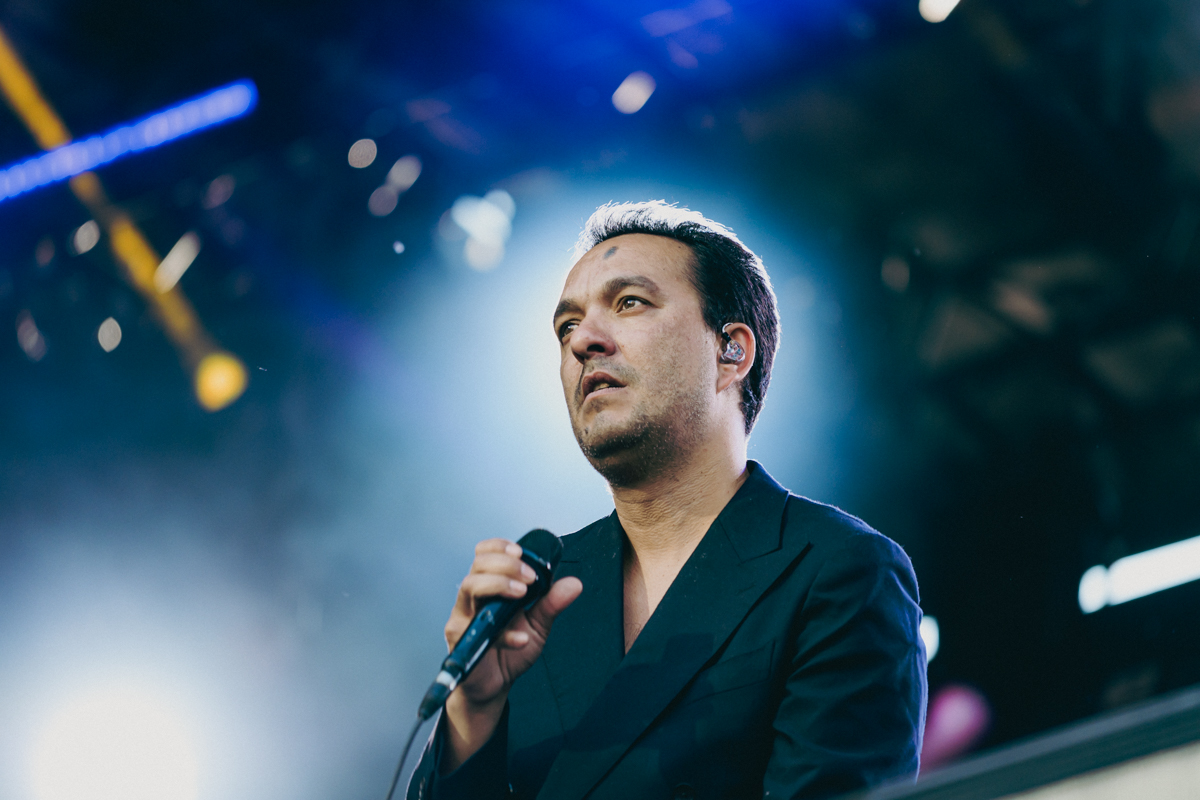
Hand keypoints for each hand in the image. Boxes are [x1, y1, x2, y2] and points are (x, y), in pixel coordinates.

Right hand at [441, 538, 582, 769]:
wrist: (495, 685)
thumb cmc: (511, 648)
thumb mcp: (538, 624)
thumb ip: (552, 603)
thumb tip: (574, 583)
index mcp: (489, 587)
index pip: (485, 555)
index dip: (499, 547)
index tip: (520, 552)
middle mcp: (473, 598)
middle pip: (477, 567)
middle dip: (504, 565)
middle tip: (528, 577)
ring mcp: (463, 618)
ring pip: (469, 588)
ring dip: (497, 585)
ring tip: (521, 593)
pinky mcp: (461, 641)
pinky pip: (477, 630)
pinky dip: (503, 633)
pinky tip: (521, 638)